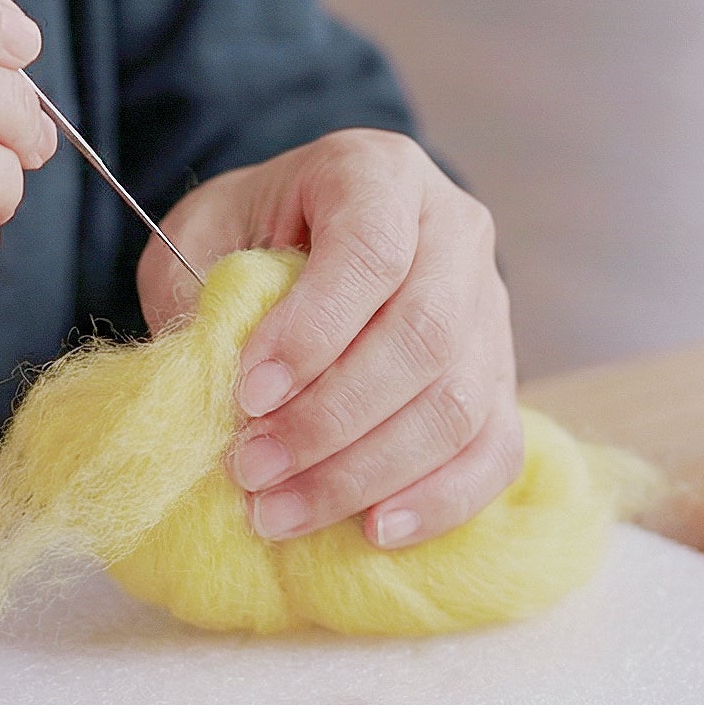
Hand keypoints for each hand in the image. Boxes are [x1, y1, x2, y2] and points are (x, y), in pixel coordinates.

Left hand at [137, 129, 519, 548]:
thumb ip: (203, 296)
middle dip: (330, 421)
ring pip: (457, 404)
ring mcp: (490, 307)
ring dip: (365, 474)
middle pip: (423, 337)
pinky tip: (373, 531)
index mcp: (377, 174)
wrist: (307, 231)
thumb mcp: (202, 238)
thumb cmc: (249, 233)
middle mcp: (454, 230)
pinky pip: (494, 450)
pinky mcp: (501, 377)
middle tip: (251, 472)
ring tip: (280, 513)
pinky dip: (439, 501)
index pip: (368, 252)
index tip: (248, 394)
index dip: (312, 331)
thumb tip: (213, 391)